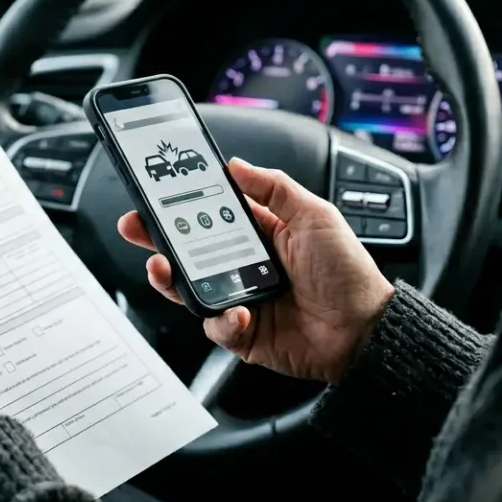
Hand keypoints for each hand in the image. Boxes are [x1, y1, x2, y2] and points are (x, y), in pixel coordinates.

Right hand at [118, 158, 393, 383]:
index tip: (155, 193)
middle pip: (187, 252)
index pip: (209, 215)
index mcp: (259, 235)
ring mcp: (240, 301)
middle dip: (157, 239)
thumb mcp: (315, 215)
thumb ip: (275, 187)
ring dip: (171, 279)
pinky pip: (215, 328)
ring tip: (164, 267)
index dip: (180, 206)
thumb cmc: (348, 273)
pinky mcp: (243, 335)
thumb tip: (237, 165)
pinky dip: (221, 321)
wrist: (365, 331)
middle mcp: (244, 268)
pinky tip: (239, 313)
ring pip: (189, 290)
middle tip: (137, 227)